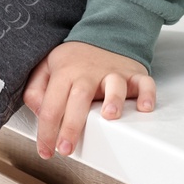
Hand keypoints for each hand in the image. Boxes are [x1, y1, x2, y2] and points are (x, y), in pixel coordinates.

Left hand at [22, 41, 156, 159]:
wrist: (104, 33)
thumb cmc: (75, 58)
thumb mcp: (47, 67)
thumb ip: (35, 89)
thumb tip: (39, 113)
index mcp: (65, 72)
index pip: (51, 104)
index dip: (46, 131)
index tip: (46, 150)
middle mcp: (89, 73)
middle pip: (79, 97)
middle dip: (72, 125)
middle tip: (66, 148)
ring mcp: (113, 73)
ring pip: (114, 85)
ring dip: (113, 101)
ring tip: (109, 117)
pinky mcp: (133, 75)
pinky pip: (144, 83)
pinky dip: (147, 95)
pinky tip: (144, 107)